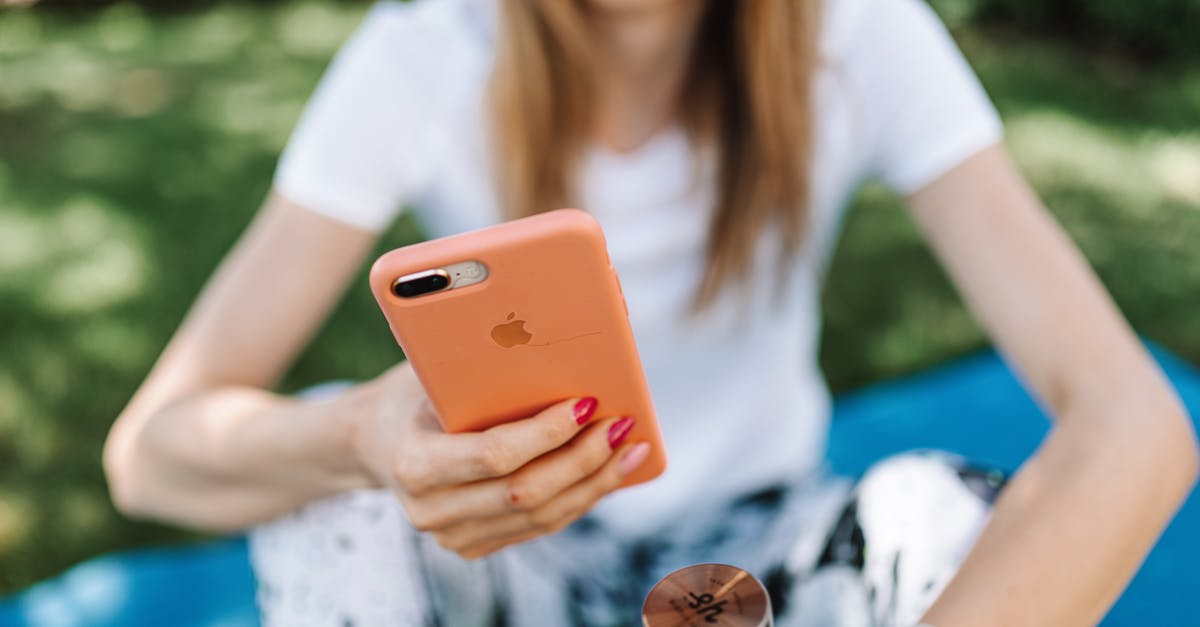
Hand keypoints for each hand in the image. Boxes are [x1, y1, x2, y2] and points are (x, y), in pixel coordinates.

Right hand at [349, 362, 650, 558]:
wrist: (372, 443)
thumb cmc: (411, 393)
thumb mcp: (429, 367)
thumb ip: (478, 359)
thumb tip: (555, 329)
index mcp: (414, 464)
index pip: (494, 455)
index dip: (547, 432)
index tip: (587, 402)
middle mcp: (431, 511)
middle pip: (528, 492)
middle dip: (585, 459)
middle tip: (623, 425)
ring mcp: (452, 536)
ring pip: (542, 517)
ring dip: (595, 483)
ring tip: (632, 449)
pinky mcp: (474, 544)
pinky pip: (540, 526)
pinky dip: (581, 497)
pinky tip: (611, 470)